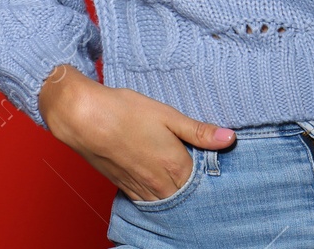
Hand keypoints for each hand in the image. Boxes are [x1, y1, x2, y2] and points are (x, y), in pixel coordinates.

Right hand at [37, 64, 235, 201]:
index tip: (215, 160)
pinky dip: (159, 194)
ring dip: (178, 191)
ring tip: (179, 174)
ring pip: (170, 200)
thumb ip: (199, 131)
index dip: (212, 170)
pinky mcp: (126, 189)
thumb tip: (230, 138)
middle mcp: (161, 185)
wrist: (83, 118)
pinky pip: (150, 201)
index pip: (206, 180)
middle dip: (197, 185)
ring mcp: (142, 190)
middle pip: (189, 195)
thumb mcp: (167, 115)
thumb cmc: (124, 112)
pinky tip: (160, 181)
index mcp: (176, 166)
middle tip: (200, 168)